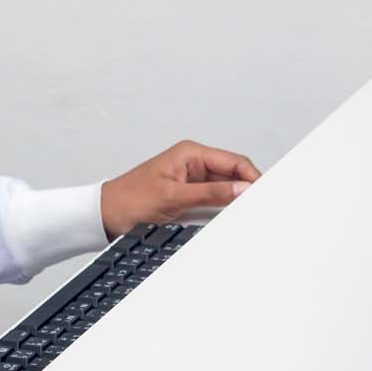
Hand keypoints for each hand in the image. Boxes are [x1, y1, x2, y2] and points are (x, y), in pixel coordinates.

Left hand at [100, 140, 260, 237]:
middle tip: (261, 207)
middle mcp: (193, 162)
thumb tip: (241, 189)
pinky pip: (213, 199)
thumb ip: (210, 193)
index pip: (234, 161)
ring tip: (247, 213)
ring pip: (225, 188)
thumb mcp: (173, 197)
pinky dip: (223, 207)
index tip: (266, 194)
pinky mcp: (188, 194)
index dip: (253, 177)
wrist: (105, 215)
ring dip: (235, 200)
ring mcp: (191, 179)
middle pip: (233, 174)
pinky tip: (229, 217)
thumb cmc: (129, 200)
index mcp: (190, 153)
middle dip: (247, 189)